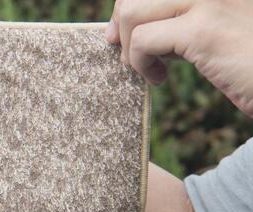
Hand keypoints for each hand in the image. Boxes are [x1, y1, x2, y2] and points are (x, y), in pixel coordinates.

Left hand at [106, 0, 252, 116]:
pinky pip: (143, 41)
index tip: (123, 30)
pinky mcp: (204, 31)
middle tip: (123, 52)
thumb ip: (184, 19)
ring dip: (129, 46)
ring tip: (147, 67)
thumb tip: (137, 25)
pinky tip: (159, 79)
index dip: (130, 4)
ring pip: (134, 11)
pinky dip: (139, 64)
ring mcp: (209, 1)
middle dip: (121, 22)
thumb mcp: (216, 29)